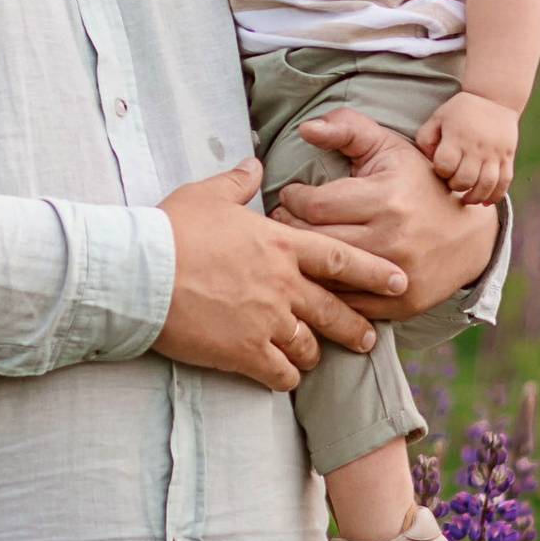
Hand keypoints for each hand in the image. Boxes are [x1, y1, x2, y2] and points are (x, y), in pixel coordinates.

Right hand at [153, 164, 407, 391]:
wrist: (141, 273)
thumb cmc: (172, 230)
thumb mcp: (207, 195)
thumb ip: (238, 181)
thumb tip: (253, 163)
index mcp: (279, 245)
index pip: (340, 259)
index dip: (373, 271)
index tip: (397, 280)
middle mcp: (282, 284)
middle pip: (334, 310)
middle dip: (356, 328)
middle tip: (369, 339)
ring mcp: (266, 321)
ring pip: (309, 346)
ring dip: (313, 354)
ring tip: (312, 358)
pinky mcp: (244, 352)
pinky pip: (280, 373)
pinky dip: (285, 377)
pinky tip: (281, 376)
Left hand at [271, 108, 500, 315]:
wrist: (470, 233)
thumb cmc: (417, 183)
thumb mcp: (387, 146)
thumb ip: (346, 128)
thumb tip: (306, 128)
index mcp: (386, 199)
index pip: (314, 206)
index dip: (293, 199)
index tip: (291, 195)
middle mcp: (392, 239)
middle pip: (316, 240)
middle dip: (291, 228)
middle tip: (285, 219)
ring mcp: (397, 276)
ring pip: (327, 275)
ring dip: (305, 259)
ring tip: (300, 243)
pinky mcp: (401, 304)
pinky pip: (346, 303)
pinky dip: (328, 288)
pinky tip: (322, 269)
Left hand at [418, 87, 519, 206]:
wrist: (494, 99)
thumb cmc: (460, 111)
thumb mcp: (438, 118)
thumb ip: (426, 139)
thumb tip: (429, 162)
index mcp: (457, 137)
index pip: (445, 165)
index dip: (441, 172)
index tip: (442, 169)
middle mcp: (476, 147)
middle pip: (466, 178)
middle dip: (456, 186)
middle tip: (453, 183)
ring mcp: (494, 153)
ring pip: (487, 184)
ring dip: (475, 197)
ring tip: (467, 198)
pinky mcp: (508, 157)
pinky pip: (504, 181)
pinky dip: (496, 195)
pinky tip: (485, 202)